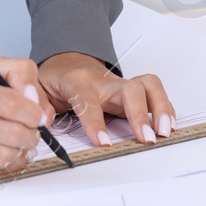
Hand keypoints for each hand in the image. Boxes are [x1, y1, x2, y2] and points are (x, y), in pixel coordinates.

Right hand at [0, 58, 55, 177]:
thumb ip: (20, 73)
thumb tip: (39, 106)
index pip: (11, 103)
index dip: (34, 113)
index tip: (40, 116)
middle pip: (12, 133)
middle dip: (32, 135)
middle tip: (33, 132)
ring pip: (4, 156)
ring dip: (22, 153)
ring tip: (22, 144)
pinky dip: (7, 164)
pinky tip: (6, 153)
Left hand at [38, 52, 173, 147]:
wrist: (68, 62)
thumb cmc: (57, 78)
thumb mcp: (38, 86)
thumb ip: (37, 101)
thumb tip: (44, 118)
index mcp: (78, 81)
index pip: (88, 100)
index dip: (96, 121)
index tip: (104, 143)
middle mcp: (104, 81)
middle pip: (130, 89)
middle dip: (139, 114)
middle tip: (146, 138)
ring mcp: (121, 84)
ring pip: (149, 86)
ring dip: (160, 108)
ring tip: (165, 132)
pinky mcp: (133, 90)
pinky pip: (154, 92)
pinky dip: (165, 108)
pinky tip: (168, 124)